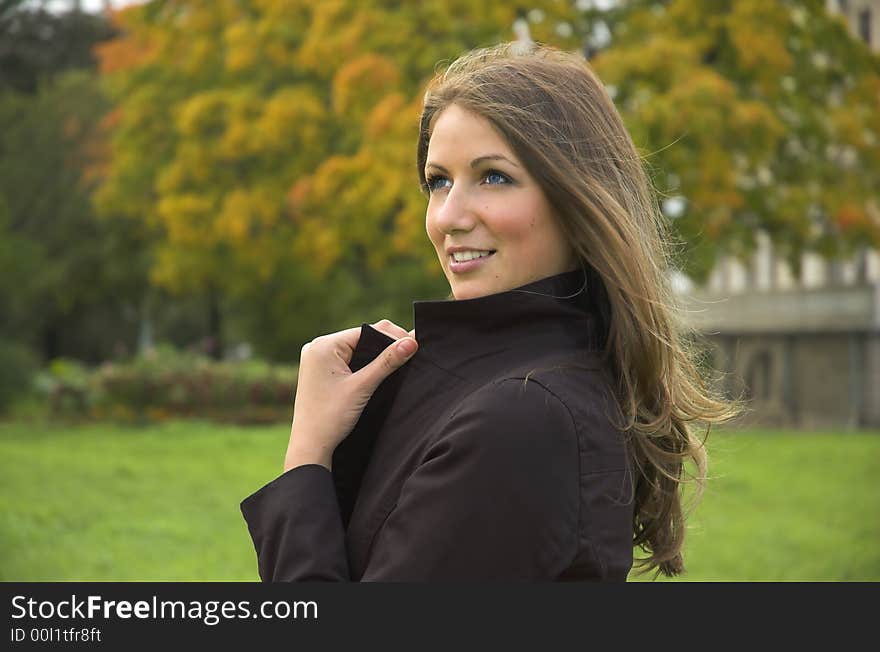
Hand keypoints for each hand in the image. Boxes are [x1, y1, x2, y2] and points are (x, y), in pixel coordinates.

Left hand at [283, 320, 417, 471]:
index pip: (367, 331)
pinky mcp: (320, 370)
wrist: (310, 446)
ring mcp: (317, 359)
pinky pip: (347, 359)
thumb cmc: (331, 417)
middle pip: (362, 338)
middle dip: (385, 346)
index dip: (392, 338)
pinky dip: (363, 365)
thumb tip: (412, 342)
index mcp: (323, 345)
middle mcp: (317, 347)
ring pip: (356, 349)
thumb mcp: (362, 386)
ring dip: (375, 356)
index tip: (414, 347)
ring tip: (397, 364)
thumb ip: (388, 362)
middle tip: (410, 355)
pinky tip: (377, 373)